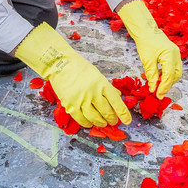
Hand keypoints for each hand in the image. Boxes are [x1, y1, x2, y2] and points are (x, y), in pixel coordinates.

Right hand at [15, 23, 130, 127]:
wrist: (60, 63)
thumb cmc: (80, 68)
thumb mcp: (97, 75)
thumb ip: (107, 87)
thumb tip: (117, 96)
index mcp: (102, 84)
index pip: (117, 103)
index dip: (124, 114)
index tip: (127, 121)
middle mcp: (93, 93)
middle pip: (107, 112)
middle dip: (112, 119)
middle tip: (113, 121)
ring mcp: (81, 100)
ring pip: (95, 118)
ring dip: (101, 123)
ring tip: (103, 123)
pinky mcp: (70, 105)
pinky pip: (81, 120)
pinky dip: (87, 123)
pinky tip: (90, 123)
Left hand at [117, 0, 182, 97]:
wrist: (146, 30)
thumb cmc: (145, 42)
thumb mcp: (147, 60)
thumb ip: (151, 76)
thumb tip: (153, 89)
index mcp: (170, 55)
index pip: (169, 75)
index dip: (164, 87)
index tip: (158, 95)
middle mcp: (176, 55)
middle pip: (175, 75)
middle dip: (167, 85)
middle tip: (158, 93)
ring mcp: (176, 54)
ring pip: (175, 72)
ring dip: (167, 80)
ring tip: (157, 86)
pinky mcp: (173, 54)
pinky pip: (173, 67)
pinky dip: (167, 74)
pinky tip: (158, 77)